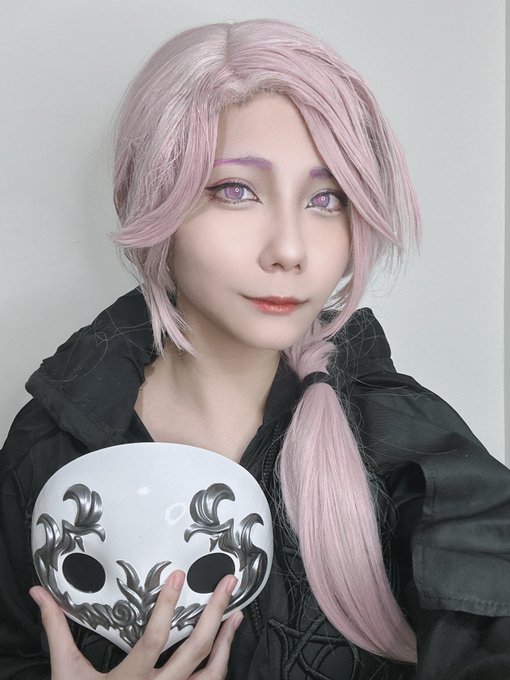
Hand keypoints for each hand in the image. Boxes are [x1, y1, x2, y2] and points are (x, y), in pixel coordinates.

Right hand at [29, 570, 242, 679]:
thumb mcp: (66, 671)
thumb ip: (57, 630)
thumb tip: (39, 594)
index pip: (153, 640)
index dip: (167, 608)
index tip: (177, 576)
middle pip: (195, 651)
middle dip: (214, 613)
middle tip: (227, 583)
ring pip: (212, 673)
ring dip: (227, 641)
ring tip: (235, 612)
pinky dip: (222, 662)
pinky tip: (227, 643)